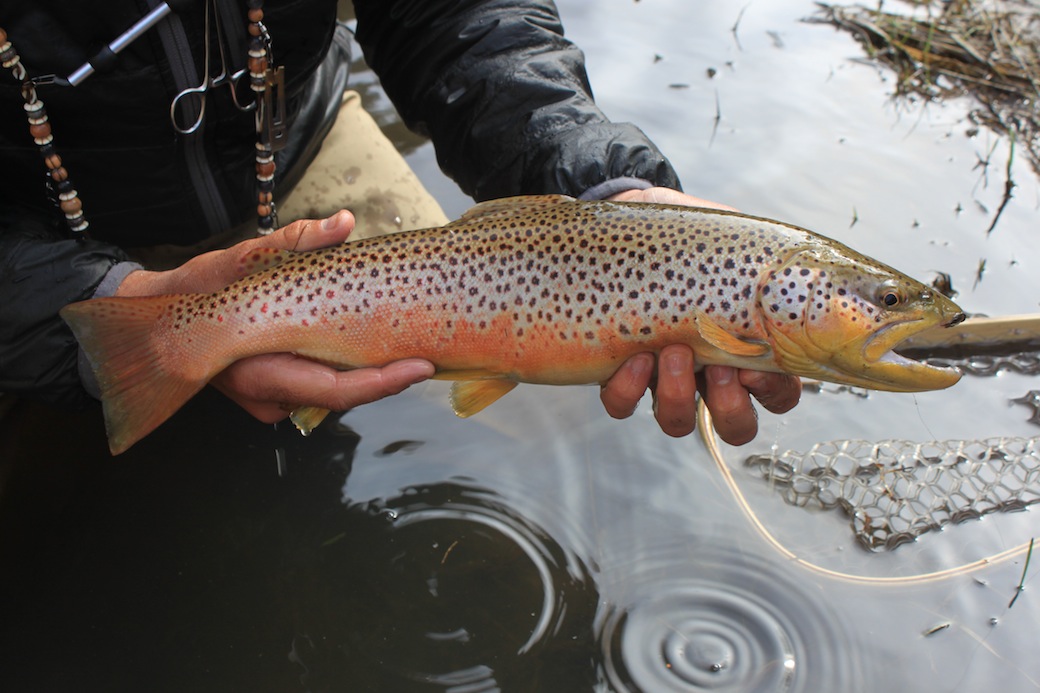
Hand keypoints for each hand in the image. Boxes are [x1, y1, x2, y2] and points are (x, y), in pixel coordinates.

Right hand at [116, 211, 434, 423]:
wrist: (159, 323)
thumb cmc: (202, 289)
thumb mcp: (244, 257)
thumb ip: (296, 240)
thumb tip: (344, 222)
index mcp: (261, 370)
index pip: (336, 390)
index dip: (383, 382)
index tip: (422, 366)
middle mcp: (268, 398)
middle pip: (343, 396)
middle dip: (384, 376)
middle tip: (427, 350)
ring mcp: (270, 405)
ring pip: (332, 394)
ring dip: (363, 372)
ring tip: (402, 346)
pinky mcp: (274, 400)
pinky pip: (318, 388)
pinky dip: (341, 369)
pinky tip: (362, 347)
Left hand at [599, 187, 801, 444]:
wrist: (638, 216)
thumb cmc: (698, 238)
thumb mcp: (743, 247)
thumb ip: (774, 268)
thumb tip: (812, 274)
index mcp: (750, 349)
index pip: (779, 396)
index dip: (772, 393)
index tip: (755, 364)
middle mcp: (710, 374)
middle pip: (735, 426)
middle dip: (729, 407)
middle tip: (718, 367)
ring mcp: (664, 377)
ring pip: (678, 423)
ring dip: (678, 398)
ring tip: (673, 351)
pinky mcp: (619, 371)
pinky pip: (622, 405)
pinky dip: (627, 392)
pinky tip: (634, 358)